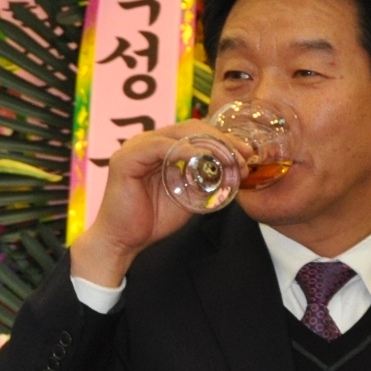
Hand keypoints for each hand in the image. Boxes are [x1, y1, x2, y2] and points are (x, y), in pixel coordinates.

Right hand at [68, 120, 250, 287]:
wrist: (123, 242)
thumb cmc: (152, 221)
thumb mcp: (190, 196)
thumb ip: (207, 180)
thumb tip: (237, 169)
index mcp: (160, 148)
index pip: (196, 132)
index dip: (224, 139)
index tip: (247, 155)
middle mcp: (147, 142)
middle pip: (192, 128)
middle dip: (223, 140)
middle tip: (245, 157)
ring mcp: (134, 148)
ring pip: (180, 134)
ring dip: (211, 145)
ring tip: (231, 161)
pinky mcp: (126, 159)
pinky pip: (161, 146)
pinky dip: (186, 150)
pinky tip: (204, 160)